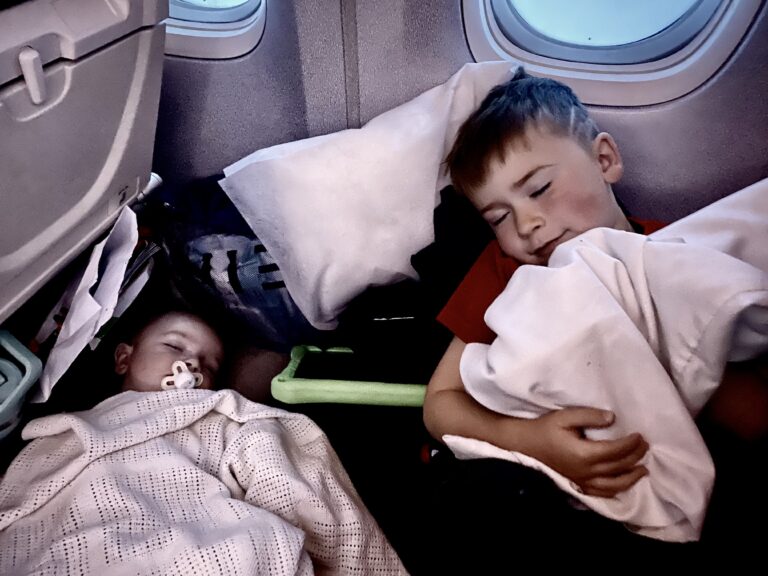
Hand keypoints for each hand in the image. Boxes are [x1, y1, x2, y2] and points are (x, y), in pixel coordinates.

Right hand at [512, 407, 648, 497]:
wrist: (525, 444)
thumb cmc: (545, 428)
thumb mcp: (565, 416)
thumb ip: (589, 416)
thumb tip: (612, 418)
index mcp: (584, 454)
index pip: (615, 450)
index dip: (631, 443)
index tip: (640, 435)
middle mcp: (586, 471)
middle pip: (618, 467)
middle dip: (635, 456)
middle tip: (645, 446)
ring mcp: (582, 481)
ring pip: (614, 484)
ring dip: (631, 477)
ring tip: (643, 469)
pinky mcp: (578, 485)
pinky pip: (602, 492)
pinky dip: (616, 489)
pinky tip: (623, 484)